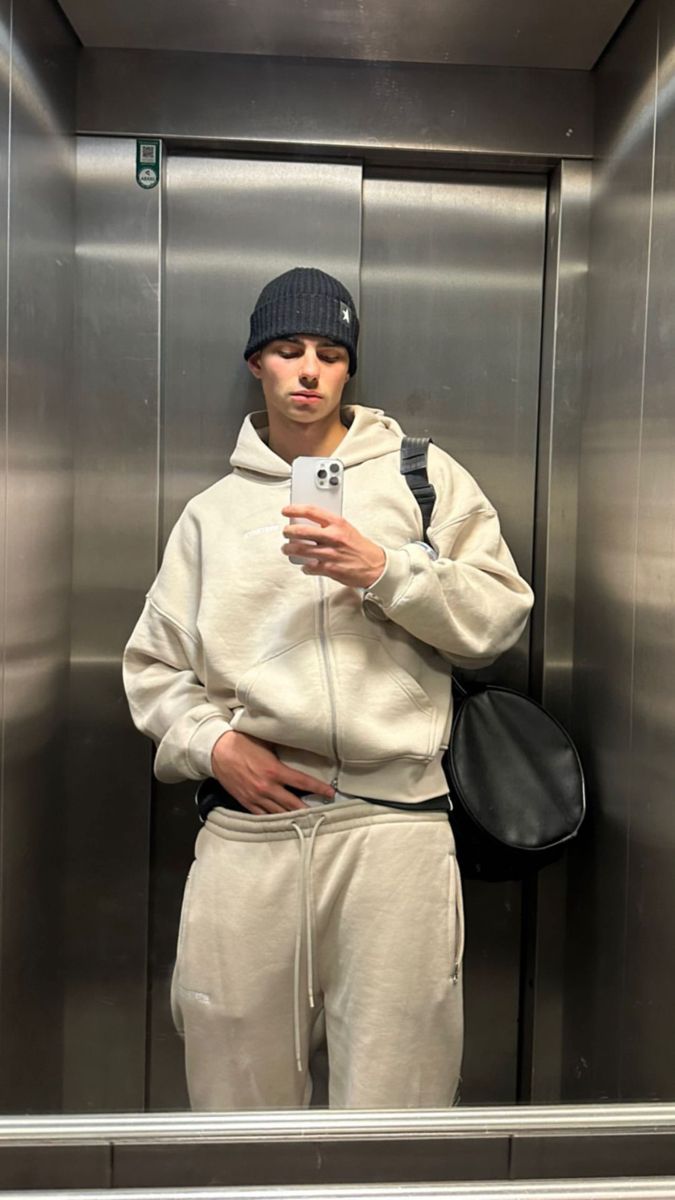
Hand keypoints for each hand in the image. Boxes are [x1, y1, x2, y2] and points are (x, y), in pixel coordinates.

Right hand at [211, 730, 334, 813]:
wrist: (217, 751)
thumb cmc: (242, 743)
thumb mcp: (266, 742)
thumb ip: (282, 749)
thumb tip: (298, 746)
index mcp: (274, 770)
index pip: (303, 782)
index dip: (319, 788)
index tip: (330, 793)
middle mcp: (267, 787)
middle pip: (294, 804)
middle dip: (309, 810)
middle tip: (322, 815)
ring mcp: (256, 797)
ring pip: (279, 813)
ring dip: (293, 818)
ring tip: (307, 822)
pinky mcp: (246, 802)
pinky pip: (263, 816)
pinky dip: (274, 820)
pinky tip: (283, 822)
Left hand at [281, 505, 385, 587]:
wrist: (375, 566)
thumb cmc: (360, 547)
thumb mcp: (346, 529)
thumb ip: (329, 525)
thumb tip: (308, 522)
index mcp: (338, 524)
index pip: (311, 511)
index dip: (295, 509)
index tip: (286, 510)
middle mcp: (334, 537)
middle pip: (301, 531)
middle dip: (288, 531)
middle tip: (285, 532)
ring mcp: (331, 554)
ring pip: (300, 550)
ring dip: (289, 549)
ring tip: (287, 548)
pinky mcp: (330, 569)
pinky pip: (309, 567)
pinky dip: (304, 566)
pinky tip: (305, 565)